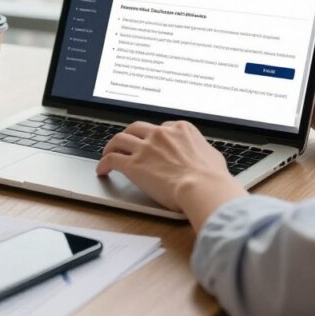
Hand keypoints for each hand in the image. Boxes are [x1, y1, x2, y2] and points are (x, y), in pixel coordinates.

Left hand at [97, 121, 246, 231]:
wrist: (202, 187)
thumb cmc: (212, 177)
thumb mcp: (212, 155)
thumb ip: (201, 151)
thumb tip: (203, 155)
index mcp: (181, 129)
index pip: (161, 127)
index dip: (154, 136)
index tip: (151, 143)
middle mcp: (161, 134)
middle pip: (137, 128)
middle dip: (130, 135)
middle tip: (125, 143)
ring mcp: (146, 148)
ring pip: (120, 139)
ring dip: (112, 146)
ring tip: (108, 153)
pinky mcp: (133, 164)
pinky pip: (112, 159)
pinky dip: (104, 163)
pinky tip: (102, 169)